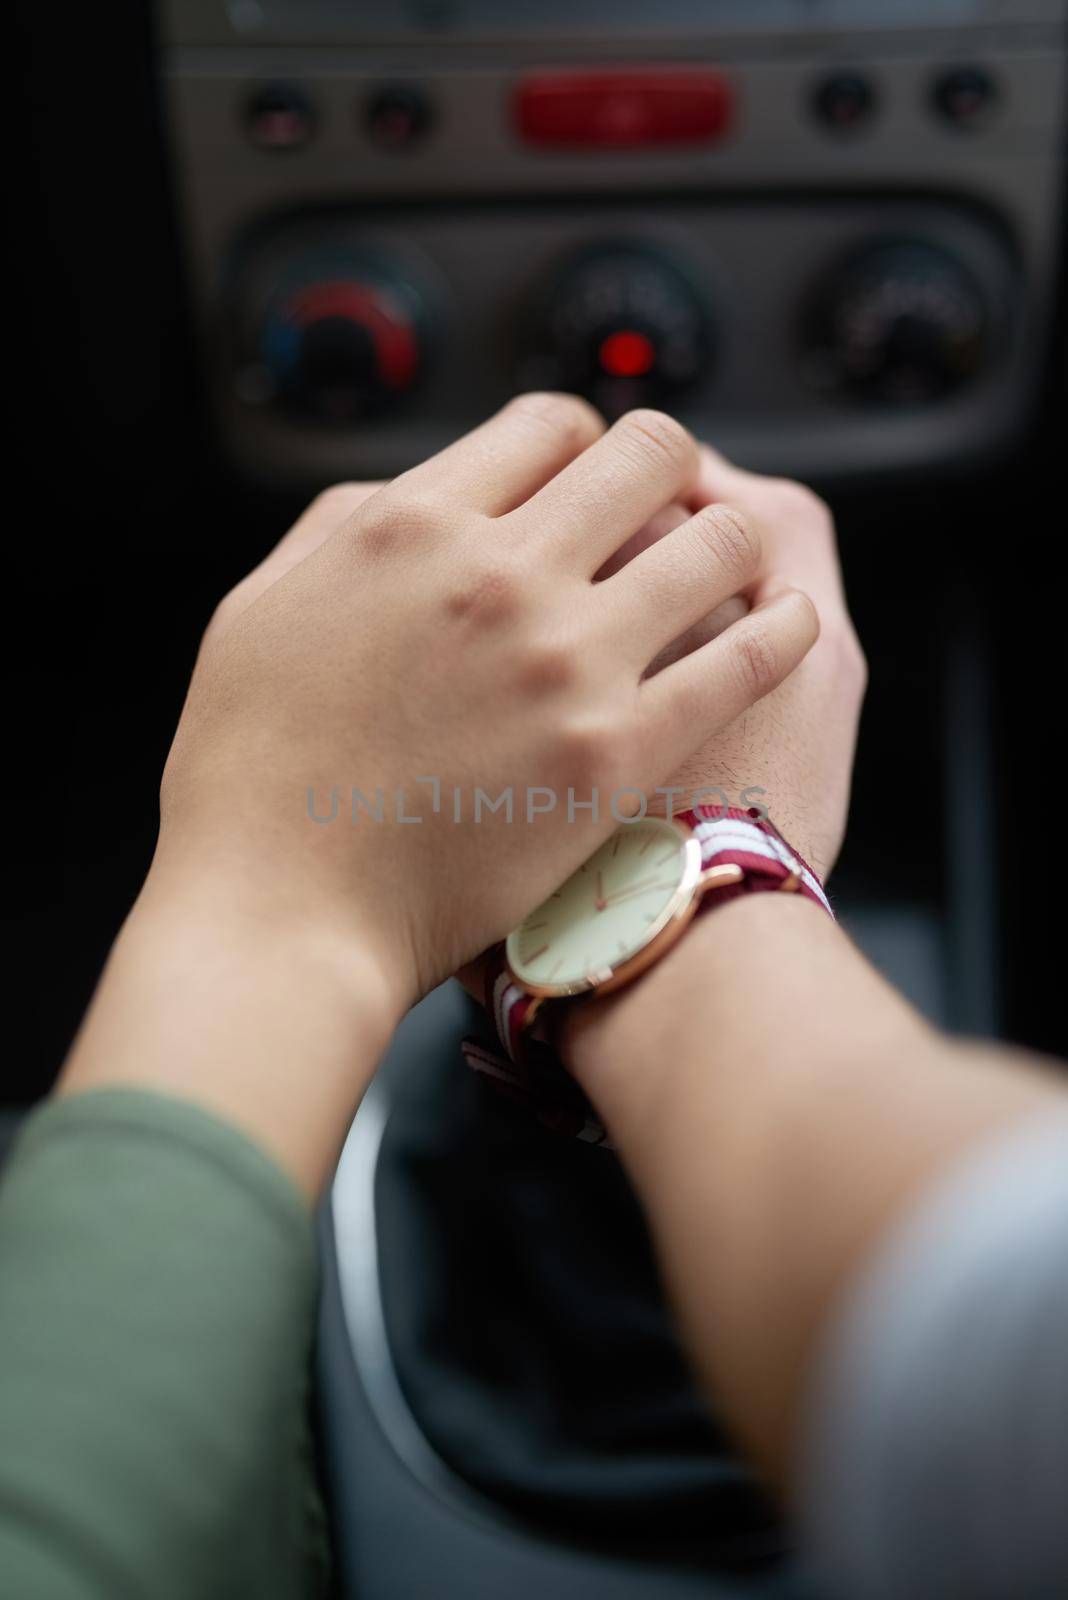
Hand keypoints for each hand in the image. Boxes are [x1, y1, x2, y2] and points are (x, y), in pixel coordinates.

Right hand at [155, 395, 818, 1014]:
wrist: (284, 915)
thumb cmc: (253, 778)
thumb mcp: (259, 612)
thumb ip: (336, 535)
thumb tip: (403, 495)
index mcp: (408, 526)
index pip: (545, 425)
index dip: (582, 438)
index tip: (590, 471)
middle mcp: (499, 573)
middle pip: (645, 455)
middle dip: (669, 466)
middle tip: (673, 501)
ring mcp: (568, 660)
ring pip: (716, 540)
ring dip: (736, 536)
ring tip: (738, 560)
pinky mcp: (618, 750)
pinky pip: (746, 657)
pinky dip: (784, 627)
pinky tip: (790, 623)